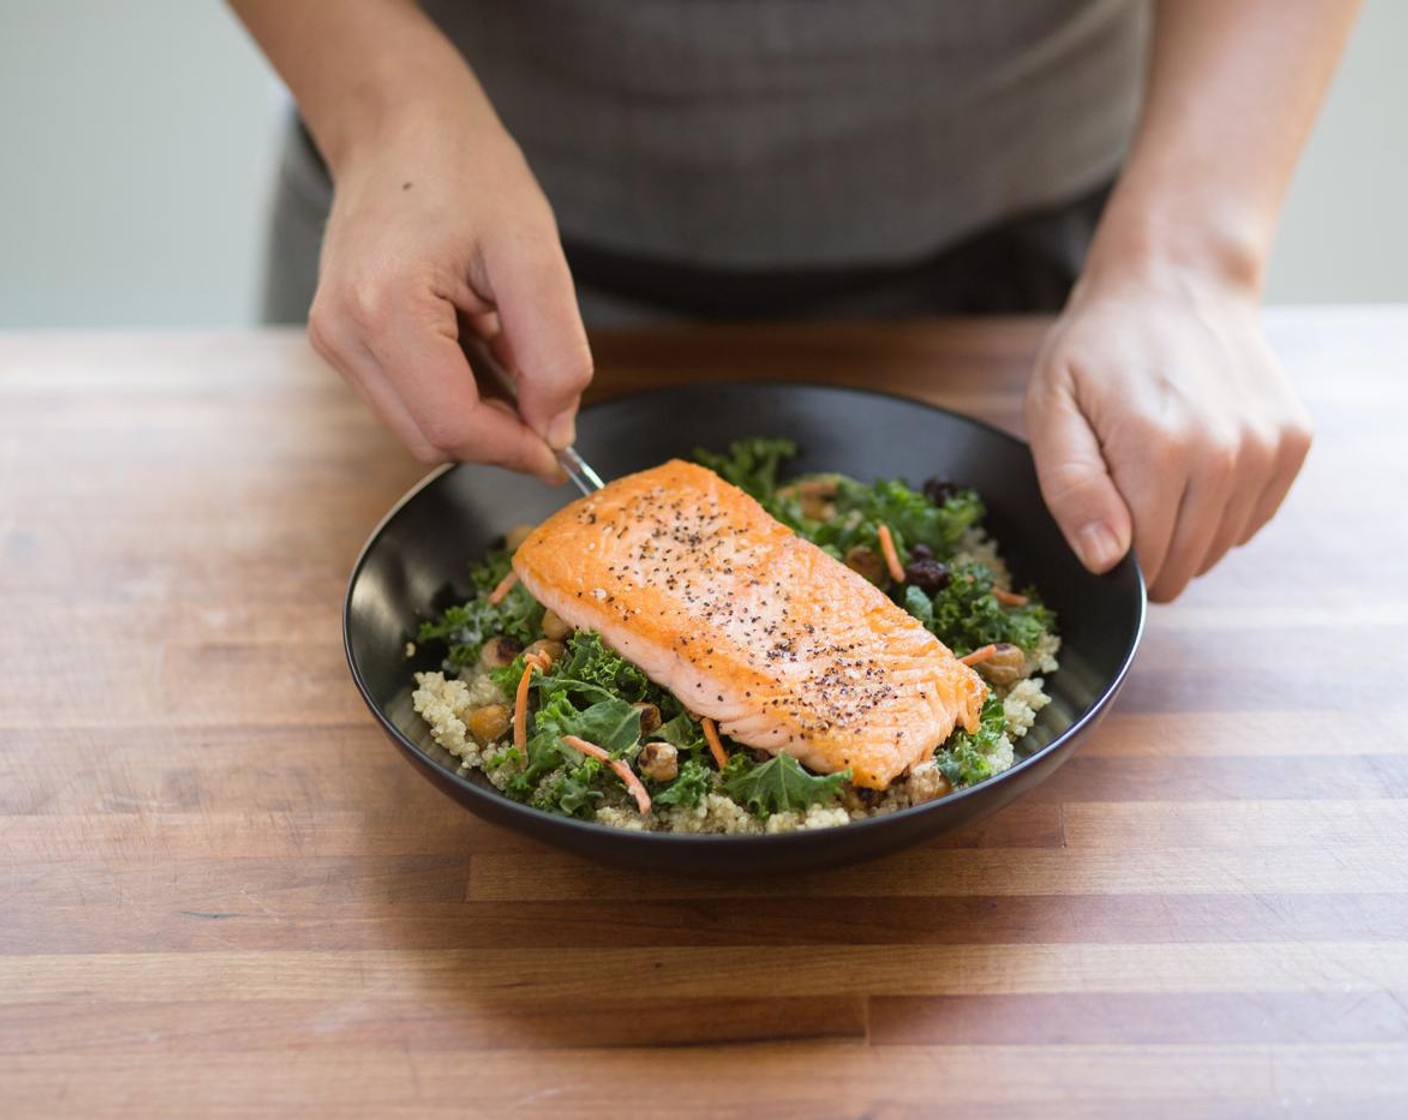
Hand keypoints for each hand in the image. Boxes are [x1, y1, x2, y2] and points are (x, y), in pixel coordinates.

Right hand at [308, 105, 590, 480]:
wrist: (399, 124)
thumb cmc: (463, 171)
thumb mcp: (533, 256)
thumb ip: (554, 354)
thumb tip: (555, 432)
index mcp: (383, 309)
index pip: (452, 425)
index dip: (514, 450)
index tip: (559, 453)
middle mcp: (344, 333)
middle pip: (431, 439)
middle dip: (497, 437)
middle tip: (548, 405)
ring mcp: (335, 338)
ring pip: (418, 426)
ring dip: (476, 414)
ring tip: (507, 348)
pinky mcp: (341, 338)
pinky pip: (406, 397)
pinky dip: (454, 392)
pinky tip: (478, 344)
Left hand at [1024, 273, 1312, 601]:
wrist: (1174, 284)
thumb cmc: (1099, 349)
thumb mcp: (1052, 410)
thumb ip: (1072, 489)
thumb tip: (1105, 559)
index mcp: (1159, 451)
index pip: (1142, 564)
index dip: (1113, 556)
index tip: (1099, 517)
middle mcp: (1226, 455)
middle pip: (1185, 564)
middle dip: (1148, 550)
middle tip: (1123, 493)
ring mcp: (1268, 448)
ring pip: (1220, 548)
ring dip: (1185, 529)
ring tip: (1157, 469)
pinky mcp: (1294, 442)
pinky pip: (1251, 519)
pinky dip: (1220, 508)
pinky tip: (1194, 462)